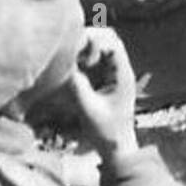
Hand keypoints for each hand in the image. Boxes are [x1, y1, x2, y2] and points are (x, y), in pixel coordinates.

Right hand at [68, 26, 138, 159]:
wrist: (117, 148)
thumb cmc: (107, 132)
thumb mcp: (90, 110)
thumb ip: (77, 87)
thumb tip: (63, 67)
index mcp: (122, 74)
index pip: (112, 42)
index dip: (95, 42)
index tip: (82, 59)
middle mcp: (118, 68)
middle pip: (107, 37)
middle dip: (87, 39)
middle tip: (73, 55)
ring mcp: (111, 71)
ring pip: (99, 44)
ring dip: (83, 48)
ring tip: (71, 61)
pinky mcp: (102, 77)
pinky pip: (92, 57)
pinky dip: (80, 57)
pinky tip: (71, 68)